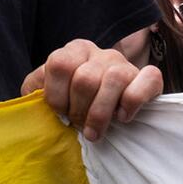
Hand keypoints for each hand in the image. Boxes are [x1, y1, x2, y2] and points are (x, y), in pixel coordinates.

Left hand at [22, 39, 162, 141]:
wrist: (105, 109)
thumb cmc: (72, 103)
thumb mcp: (46, 93)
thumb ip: (35, 90)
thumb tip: (35, 96)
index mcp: (73, 51)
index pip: (60, 65)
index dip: (57, 95)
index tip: (60, 113)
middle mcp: (100, 53)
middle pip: (86, 78)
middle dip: (79, 111)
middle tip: (79, 126)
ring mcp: (125, 64)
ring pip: (114, 79)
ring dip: (101, 114)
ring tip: (95, 133)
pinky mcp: (148, 76)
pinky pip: (148, 79)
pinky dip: (133, 101)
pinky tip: (123, 117)